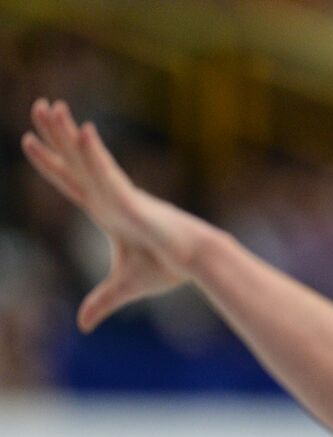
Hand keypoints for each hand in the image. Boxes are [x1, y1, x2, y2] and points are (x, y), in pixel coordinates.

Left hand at [21, 98, 210, 331]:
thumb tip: (83, 326)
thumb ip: (101, 301)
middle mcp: (109, 196)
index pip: (69, 182)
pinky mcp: (131, 198)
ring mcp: (119, 193)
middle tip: (39, 107)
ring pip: (85, 159)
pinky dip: (93, 152)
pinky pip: (106, 171)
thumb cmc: (167, 268)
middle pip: (73, 161)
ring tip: (49, 107)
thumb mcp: (123, 287)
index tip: (28, 142)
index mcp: (106, 211)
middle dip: (54, 135)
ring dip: (66, 133)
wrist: (196, 263)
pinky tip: (81, 130)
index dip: (48, 164)